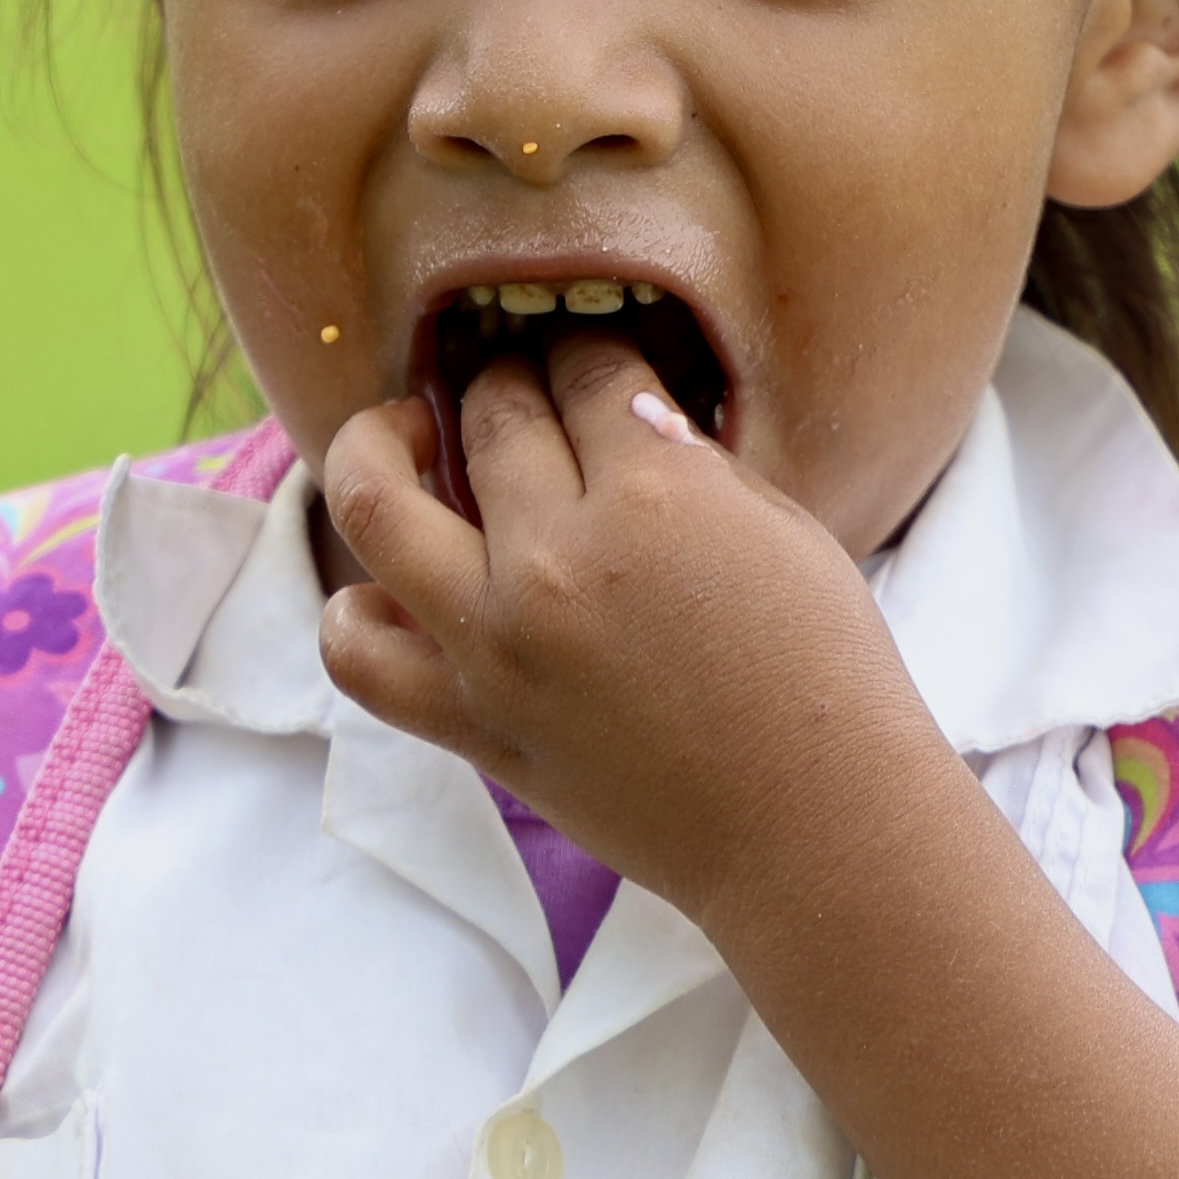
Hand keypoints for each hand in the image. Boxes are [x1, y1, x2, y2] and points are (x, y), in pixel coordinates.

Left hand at [315, 329, 944, 919]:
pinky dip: (352, 610)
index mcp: (654, 494)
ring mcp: (499, 645)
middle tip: (517, 387)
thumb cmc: (826, 676)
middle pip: (490, 417)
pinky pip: (360, 654)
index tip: (587, 360)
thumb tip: (620, 409)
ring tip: (402, 437)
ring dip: (380, 446)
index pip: (585, 371)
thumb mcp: (783, 529)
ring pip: (376, 506)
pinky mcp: (473, 722)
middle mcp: (558, 560)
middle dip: (504, 382)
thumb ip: (691, 462)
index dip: (586, 350)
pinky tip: (384, 588)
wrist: (814, 828)